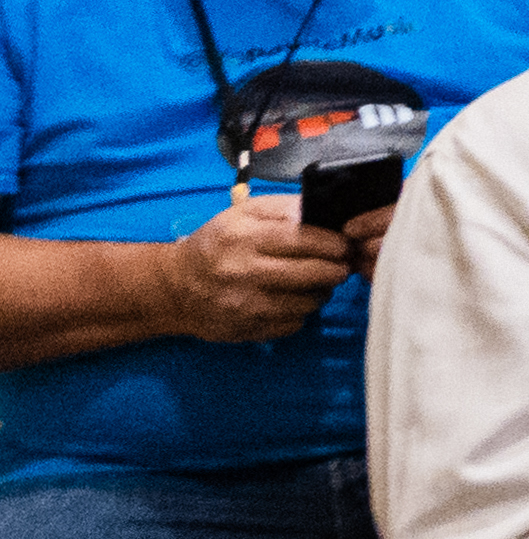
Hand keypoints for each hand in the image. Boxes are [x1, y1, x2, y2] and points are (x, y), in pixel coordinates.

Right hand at [165, 189, 360, 344]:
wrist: (174, 287)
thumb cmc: (216, 245)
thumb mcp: (243, 214)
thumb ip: (284, 209)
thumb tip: (323, 211)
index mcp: (243, 237)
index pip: (303, 239)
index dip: (332, 243)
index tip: (344, 244)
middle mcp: (243, 271)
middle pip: (312, 273)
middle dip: (336, 268)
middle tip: (340, 264)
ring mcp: (245, 304)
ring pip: (308, 302)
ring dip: (320, 292)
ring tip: (315, 282)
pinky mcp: (247, 329)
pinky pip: (293, 323)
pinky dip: (300, 312)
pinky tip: (291, 300)